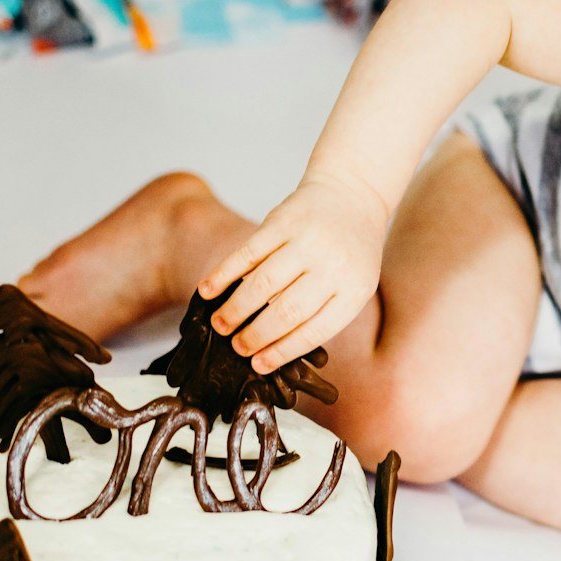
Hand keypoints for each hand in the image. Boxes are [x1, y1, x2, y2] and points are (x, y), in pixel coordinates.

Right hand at [197, 173, 387, 372]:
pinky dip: (223, 273)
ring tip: (220, 325)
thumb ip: (322, 314)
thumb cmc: (348, 252)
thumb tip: (275, 350)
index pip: (313, 331)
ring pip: (262, 283)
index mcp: (353, 290)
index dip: (282, 351)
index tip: (259, 364)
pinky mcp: (283, 220)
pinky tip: (207, 290)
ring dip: (236, 309)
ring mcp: (307, 240)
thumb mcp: (352, 286)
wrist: (350, 196)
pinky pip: (247, 252)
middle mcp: (333, 265)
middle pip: (286, 310)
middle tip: (236, 347)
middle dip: (256, 335)